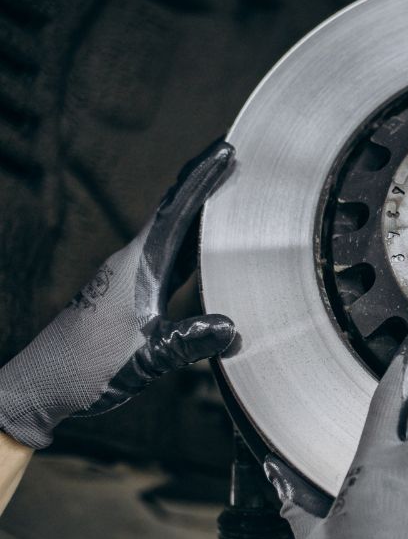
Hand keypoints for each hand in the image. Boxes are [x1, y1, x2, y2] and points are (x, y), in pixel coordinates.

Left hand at [0, 140, 236, 448]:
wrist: (42, 386)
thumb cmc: (85, 370)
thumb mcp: (143, 359)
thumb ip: (188, 342)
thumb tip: (232, 329)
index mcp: (135, 267)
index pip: (175, 212)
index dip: (202, 180)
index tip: (225, 152)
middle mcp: (132, 264)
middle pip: (174, 212)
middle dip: (203, 184)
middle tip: (233, 159)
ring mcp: (130, 278)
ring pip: (172, 234)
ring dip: (199, 212)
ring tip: (229, 193)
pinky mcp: (131, 295)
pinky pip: (169, 258)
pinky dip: (192, 243)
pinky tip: (207, 245)